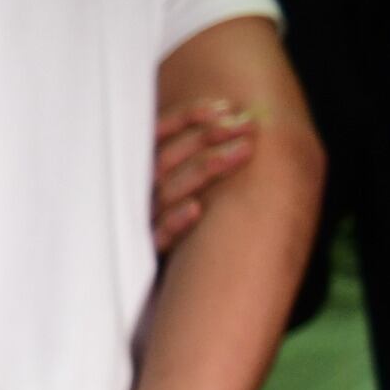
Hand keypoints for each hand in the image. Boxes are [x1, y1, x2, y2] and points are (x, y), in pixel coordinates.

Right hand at [153, 98, 254, 254]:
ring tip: (244, 151)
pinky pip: (158, 237)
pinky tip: (197, 210)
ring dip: (205, 167)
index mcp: (145, 171)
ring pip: (167, 190)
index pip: (156, 135)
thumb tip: (234, 114)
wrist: (177, 281)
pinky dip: (175, 222)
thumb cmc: (193, 218)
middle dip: (206, 137)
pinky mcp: (150, 253)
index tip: (223, 108)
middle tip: (247, 126)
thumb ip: (198, 154)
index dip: (185, 118)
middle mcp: (142, 193)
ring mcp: (144, 221)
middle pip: (166, 159)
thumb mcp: (191, 179)